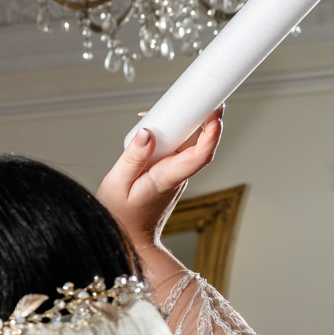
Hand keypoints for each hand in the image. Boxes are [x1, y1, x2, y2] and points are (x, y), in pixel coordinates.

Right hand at [95, 107, 223, 253]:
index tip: (216, 110)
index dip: (212, 131)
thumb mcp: (117, 184)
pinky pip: (175, 149)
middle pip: (197, 141)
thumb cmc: (120, 217)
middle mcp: (178, 175)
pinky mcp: (169, 173)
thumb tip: (148, 130)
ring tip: (158, 110)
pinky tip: (152, 128)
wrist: (129, 240)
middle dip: (198, 115)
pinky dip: (168, 135)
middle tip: (192, 94)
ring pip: (186, 143)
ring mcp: (176, 174)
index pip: (200, 153)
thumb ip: (133, 156)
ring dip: (179, 123)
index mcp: (169, 177)